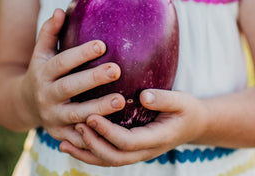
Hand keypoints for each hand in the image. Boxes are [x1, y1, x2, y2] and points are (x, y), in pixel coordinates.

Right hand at [20, 8, 125, 146]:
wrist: (24, 105)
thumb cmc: (41, 72)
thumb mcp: (40, 52)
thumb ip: (49, 32)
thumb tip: (60, 10)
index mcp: (42, 73)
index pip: (62, 62)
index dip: (80, 54)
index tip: (102, 45)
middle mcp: (45, 96)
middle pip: (69, 87)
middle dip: (92, 79)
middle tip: (116, 70)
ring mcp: (52, 117)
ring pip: (76, 115)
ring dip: (98, 109)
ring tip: (121, 100)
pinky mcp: (60, 134)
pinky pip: (78, 137)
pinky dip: (93, 135)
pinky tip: (114, 129)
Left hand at [60, 89, 207, 165]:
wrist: (192, 124)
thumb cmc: (186, 109)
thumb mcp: (182, 101)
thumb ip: (165, 99)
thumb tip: (143, 96)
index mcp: (157, 139)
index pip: (128, 142)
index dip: (108, 132)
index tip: (91, 115)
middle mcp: (145, 151)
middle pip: (115, 157)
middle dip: (94, 143)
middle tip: (77, 125)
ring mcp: (137, 152)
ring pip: (108, 160)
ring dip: (87, 153)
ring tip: (64, 143)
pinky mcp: (131, 148)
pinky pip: (108, 155)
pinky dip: (90, 152)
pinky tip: (72, 144)